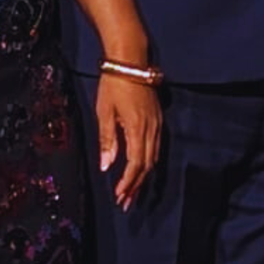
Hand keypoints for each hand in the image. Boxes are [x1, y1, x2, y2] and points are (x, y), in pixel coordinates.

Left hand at [94, 75, 162, 209]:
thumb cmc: (114, 84)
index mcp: (137, 128)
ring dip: (143, 177)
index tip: (120, 196)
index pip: (136, 164)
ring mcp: (158, 124)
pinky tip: (142, 169)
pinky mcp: (159, 119)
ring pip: (154, 158)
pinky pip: (157, 147)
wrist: (131, 60)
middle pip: (147, 165)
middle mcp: (152, 129)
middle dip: (136, 185)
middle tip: (126, 202)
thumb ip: (107, 140)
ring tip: (132, 191)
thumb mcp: (104, 111)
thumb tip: (106, 166)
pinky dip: (149, 162)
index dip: (128, 182)